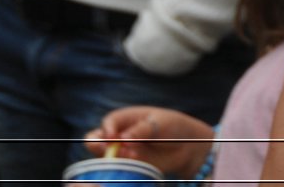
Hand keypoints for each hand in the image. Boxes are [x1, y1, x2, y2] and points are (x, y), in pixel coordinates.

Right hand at [85, 106, 213, 176]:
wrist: (187, 147)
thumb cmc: (174, 127)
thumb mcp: (161, 123)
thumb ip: (142, 129)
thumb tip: (123, 139)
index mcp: (127, 117)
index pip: (110, 121)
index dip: (108, 128)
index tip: (112, 136)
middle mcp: (119, 133)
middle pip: (96, 138)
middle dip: (97, 143)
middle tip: (107, 148)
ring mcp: (121, 149)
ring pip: (101, 155)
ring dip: (110, 156)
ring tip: (130, 153)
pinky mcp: (126, 164)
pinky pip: (114, 166)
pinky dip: (120, 165)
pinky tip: (135, 160)